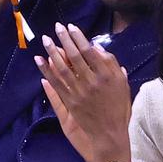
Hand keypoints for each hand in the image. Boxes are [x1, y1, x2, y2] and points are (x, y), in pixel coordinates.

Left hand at [35, 22, 132, 161]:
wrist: (109, 134)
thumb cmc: (119, 109)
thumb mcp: (123, 86)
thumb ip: (113, 67)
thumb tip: (98, 49)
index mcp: (107, 77)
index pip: (90, 52)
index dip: (79, 38)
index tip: (71, 27)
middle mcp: (92, 83)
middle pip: (75, 57)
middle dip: (64, 40)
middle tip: (57, 27)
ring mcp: (79, 93)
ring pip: (63, 68)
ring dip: (52, 52)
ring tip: (45, 40)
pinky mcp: (70, 102)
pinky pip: (56, 83)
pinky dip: (46, 71)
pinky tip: (39, 60)